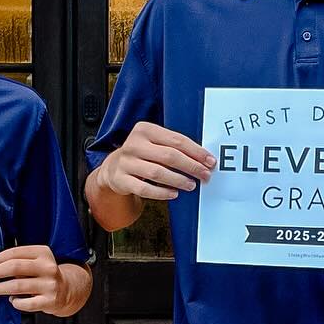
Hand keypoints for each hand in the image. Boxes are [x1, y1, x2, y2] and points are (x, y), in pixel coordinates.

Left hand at [0, 244, 63, 312]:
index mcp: (43, 253)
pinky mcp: (50, 301)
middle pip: (14, 267)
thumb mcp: (36, 261)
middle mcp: (48, 267)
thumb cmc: (45, 275)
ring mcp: (50, 284)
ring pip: (17, 286)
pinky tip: (12, 300)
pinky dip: (15, 302)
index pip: (14, 253)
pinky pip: (26, 303)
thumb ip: (18, 261)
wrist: (68, 290)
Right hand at [99, 122, 214, 202]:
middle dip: (191, 167)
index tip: (210, 162)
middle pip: (169, 156)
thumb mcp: (155, 143)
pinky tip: (174, 193)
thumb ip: (174, 147)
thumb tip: (203, 160)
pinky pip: (145, 189)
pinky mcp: (121, 180)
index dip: (196, 152)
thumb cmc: (143, 154)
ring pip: (157, 172)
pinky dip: (162, 192)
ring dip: (178, 180)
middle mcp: (134, 144)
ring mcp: (126, 162)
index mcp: (145, 130)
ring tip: (191, 185)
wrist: (114, 167)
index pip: (176, 140)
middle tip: (205, 175)